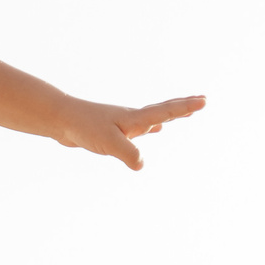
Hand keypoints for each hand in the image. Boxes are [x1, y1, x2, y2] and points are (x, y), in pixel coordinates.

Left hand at [61, 94, 205, 169]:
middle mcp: (132, 118)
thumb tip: (142, 164)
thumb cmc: (83, 127)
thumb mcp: (108, 143)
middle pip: (163, 110)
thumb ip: (127, 152)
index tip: (204, 101)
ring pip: (153, 118)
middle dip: (183, 106)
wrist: (60, 120)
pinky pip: (140, 129)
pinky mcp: (114, 130)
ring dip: (170, 115)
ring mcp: (123, 123)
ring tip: (184, 113)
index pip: (165, 112)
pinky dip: (152, 128)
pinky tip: (155, 130)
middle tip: (203, 100)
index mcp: (134, 119)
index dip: (185, 108)